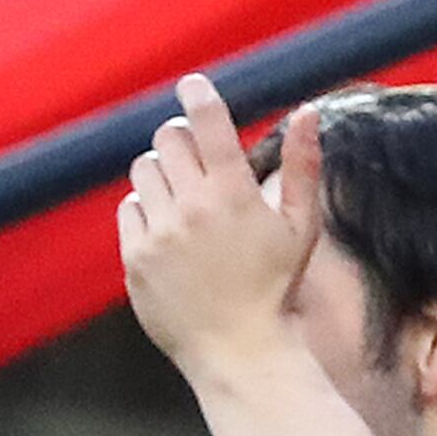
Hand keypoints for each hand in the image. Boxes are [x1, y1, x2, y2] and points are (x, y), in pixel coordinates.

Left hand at [119, 76, 316, 392]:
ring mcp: (160, 235)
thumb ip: (303, 166)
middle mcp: (192, 209)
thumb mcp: (301, 227)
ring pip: (144, 170)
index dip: (199, 96)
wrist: (239, 350)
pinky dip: (146, 210)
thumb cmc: (275, 287)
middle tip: (196, 156)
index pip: (207, 123)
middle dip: (182, 139)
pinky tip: (169, 230)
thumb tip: (307, 110)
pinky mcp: (136, 259)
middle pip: (169, 139)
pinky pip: (129, 209)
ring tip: (182, 196)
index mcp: (234, 195)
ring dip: (162, 173)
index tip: (193, 85)